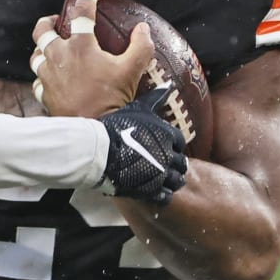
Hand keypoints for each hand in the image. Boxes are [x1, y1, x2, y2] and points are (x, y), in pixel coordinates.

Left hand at [30, 0, 154, 116]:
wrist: (95, 130)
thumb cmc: (112, 98)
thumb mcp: (132, 70)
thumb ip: (140, 46)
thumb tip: (143, 29)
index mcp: (80, 46)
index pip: (81, 12)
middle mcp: (58, 57)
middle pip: (42, 30)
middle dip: (48, 21)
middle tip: (57, 21)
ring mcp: (47, 75)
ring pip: (36, 55)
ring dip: (43, 48)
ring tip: (52, 48)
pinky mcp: (44, 92)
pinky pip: (38, 79)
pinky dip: (44, 75)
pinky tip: (52, 77)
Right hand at [96, 87, 187, 204]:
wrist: (97, 150)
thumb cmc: (116, 126)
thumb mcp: (138, 107)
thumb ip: (156, 97)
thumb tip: (170, 84)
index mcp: (169, 137)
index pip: (180, 143)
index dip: (171, 146)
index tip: (162, 147)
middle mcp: (169, 156)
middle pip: (181, 164)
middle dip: (173, 164)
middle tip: (160, 164)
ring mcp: (161, 175)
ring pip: (177, 181)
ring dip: (170, 180)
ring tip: (157, 178)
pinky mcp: (150, 190)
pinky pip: (165, 196)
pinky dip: (162, 194)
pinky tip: (152, 190)